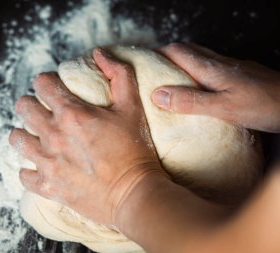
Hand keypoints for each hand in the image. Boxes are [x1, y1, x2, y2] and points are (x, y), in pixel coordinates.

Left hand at [9, 48, 164, 224]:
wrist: (134, 194)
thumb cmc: (135, 150)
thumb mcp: (133, 107)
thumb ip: (119, 74)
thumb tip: (99, 53)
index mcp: (71, 114)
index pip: (42, 84)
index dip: (47, 82)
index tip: (55, 88)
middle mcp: (53, 135)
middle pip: (23, 107)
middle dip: (32, 103)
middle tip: (46, 111)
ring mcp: (47, 163)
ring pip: (16, 138)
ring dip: (25, 133)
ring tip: (38, 136)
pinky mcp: (48, 186)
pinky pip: (24, 174)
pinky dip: (29, 169)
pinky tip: (42, 165)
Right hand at [151, 43, 279, 132]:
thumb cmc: (264, 105)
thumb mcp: (222, 108)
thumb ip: (190, 101)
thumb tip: (157, 95)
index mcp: (211, 69)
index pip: (177, 51)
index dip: (158, 53)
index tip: (143, 60)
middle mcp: (220, 63)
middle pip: (188, 49)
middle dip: (167, 54)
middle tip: (153, 68)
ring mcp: (232, 68)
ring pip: (201, 57)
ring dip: (183, 62)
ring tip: (171, 77)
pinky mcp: (241, 75)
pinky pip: (213, 67)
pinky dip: (198, 71)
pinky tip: (200, 86)